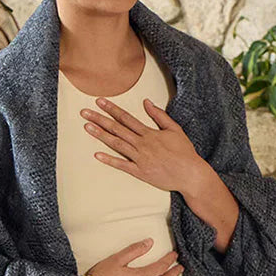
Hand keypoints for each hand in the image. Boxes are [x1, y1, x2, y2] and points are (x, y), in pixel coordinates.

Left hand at [81, 96, 203, 191]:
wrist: (190, 174)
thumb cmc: (184, 152)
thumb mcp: (175, 129)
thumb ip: (159, 115)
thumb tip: (146, 102)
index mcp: (150, 133)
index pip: (126, 118)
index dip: (111, 109)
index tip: (99, 101)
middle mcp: (142, 144)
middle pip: (117, 129)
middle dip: (100, 119)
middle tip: (84, 112)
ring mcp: (140, 158)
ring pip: (117, 144)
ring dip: (101, 135)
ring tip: (86, 127)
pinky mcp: (140, 172)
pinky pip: (122, 165)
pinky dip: (110, 160)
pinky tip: (97, 155)